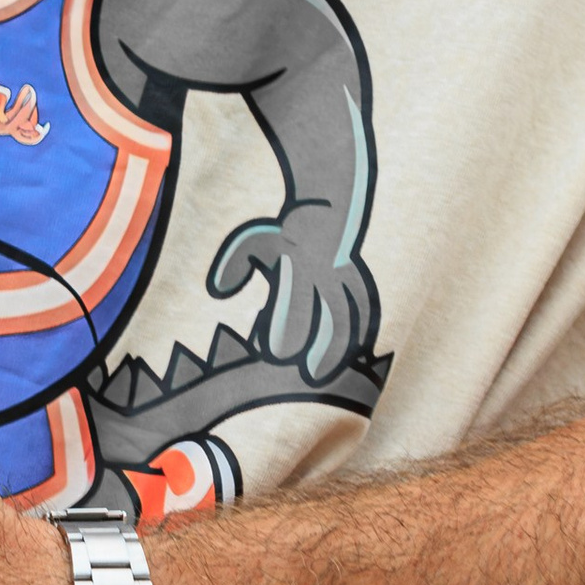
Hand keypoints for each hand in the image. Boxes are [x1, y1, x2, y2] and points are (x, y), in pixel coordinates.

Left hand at [204, 218, 378, 381]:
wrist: (323, 210)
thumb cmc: (281, 236)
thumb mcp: (253, 242)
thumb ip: (235, 265)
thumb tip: (220, 289)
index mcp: (300, 264)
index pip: (296, 305)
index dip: (286, 332)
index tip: (275, 353)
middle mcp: (326, 273)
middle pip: (330, 317)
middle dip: (321, 348)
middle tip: (308, 374)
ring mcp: (346, 278)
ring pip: (351, 318)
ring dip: (342, 349)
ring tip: (326, 373)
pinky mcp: (358, 281)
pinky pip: (365, 310)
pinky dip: (361, 335)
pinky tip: (353, 357)